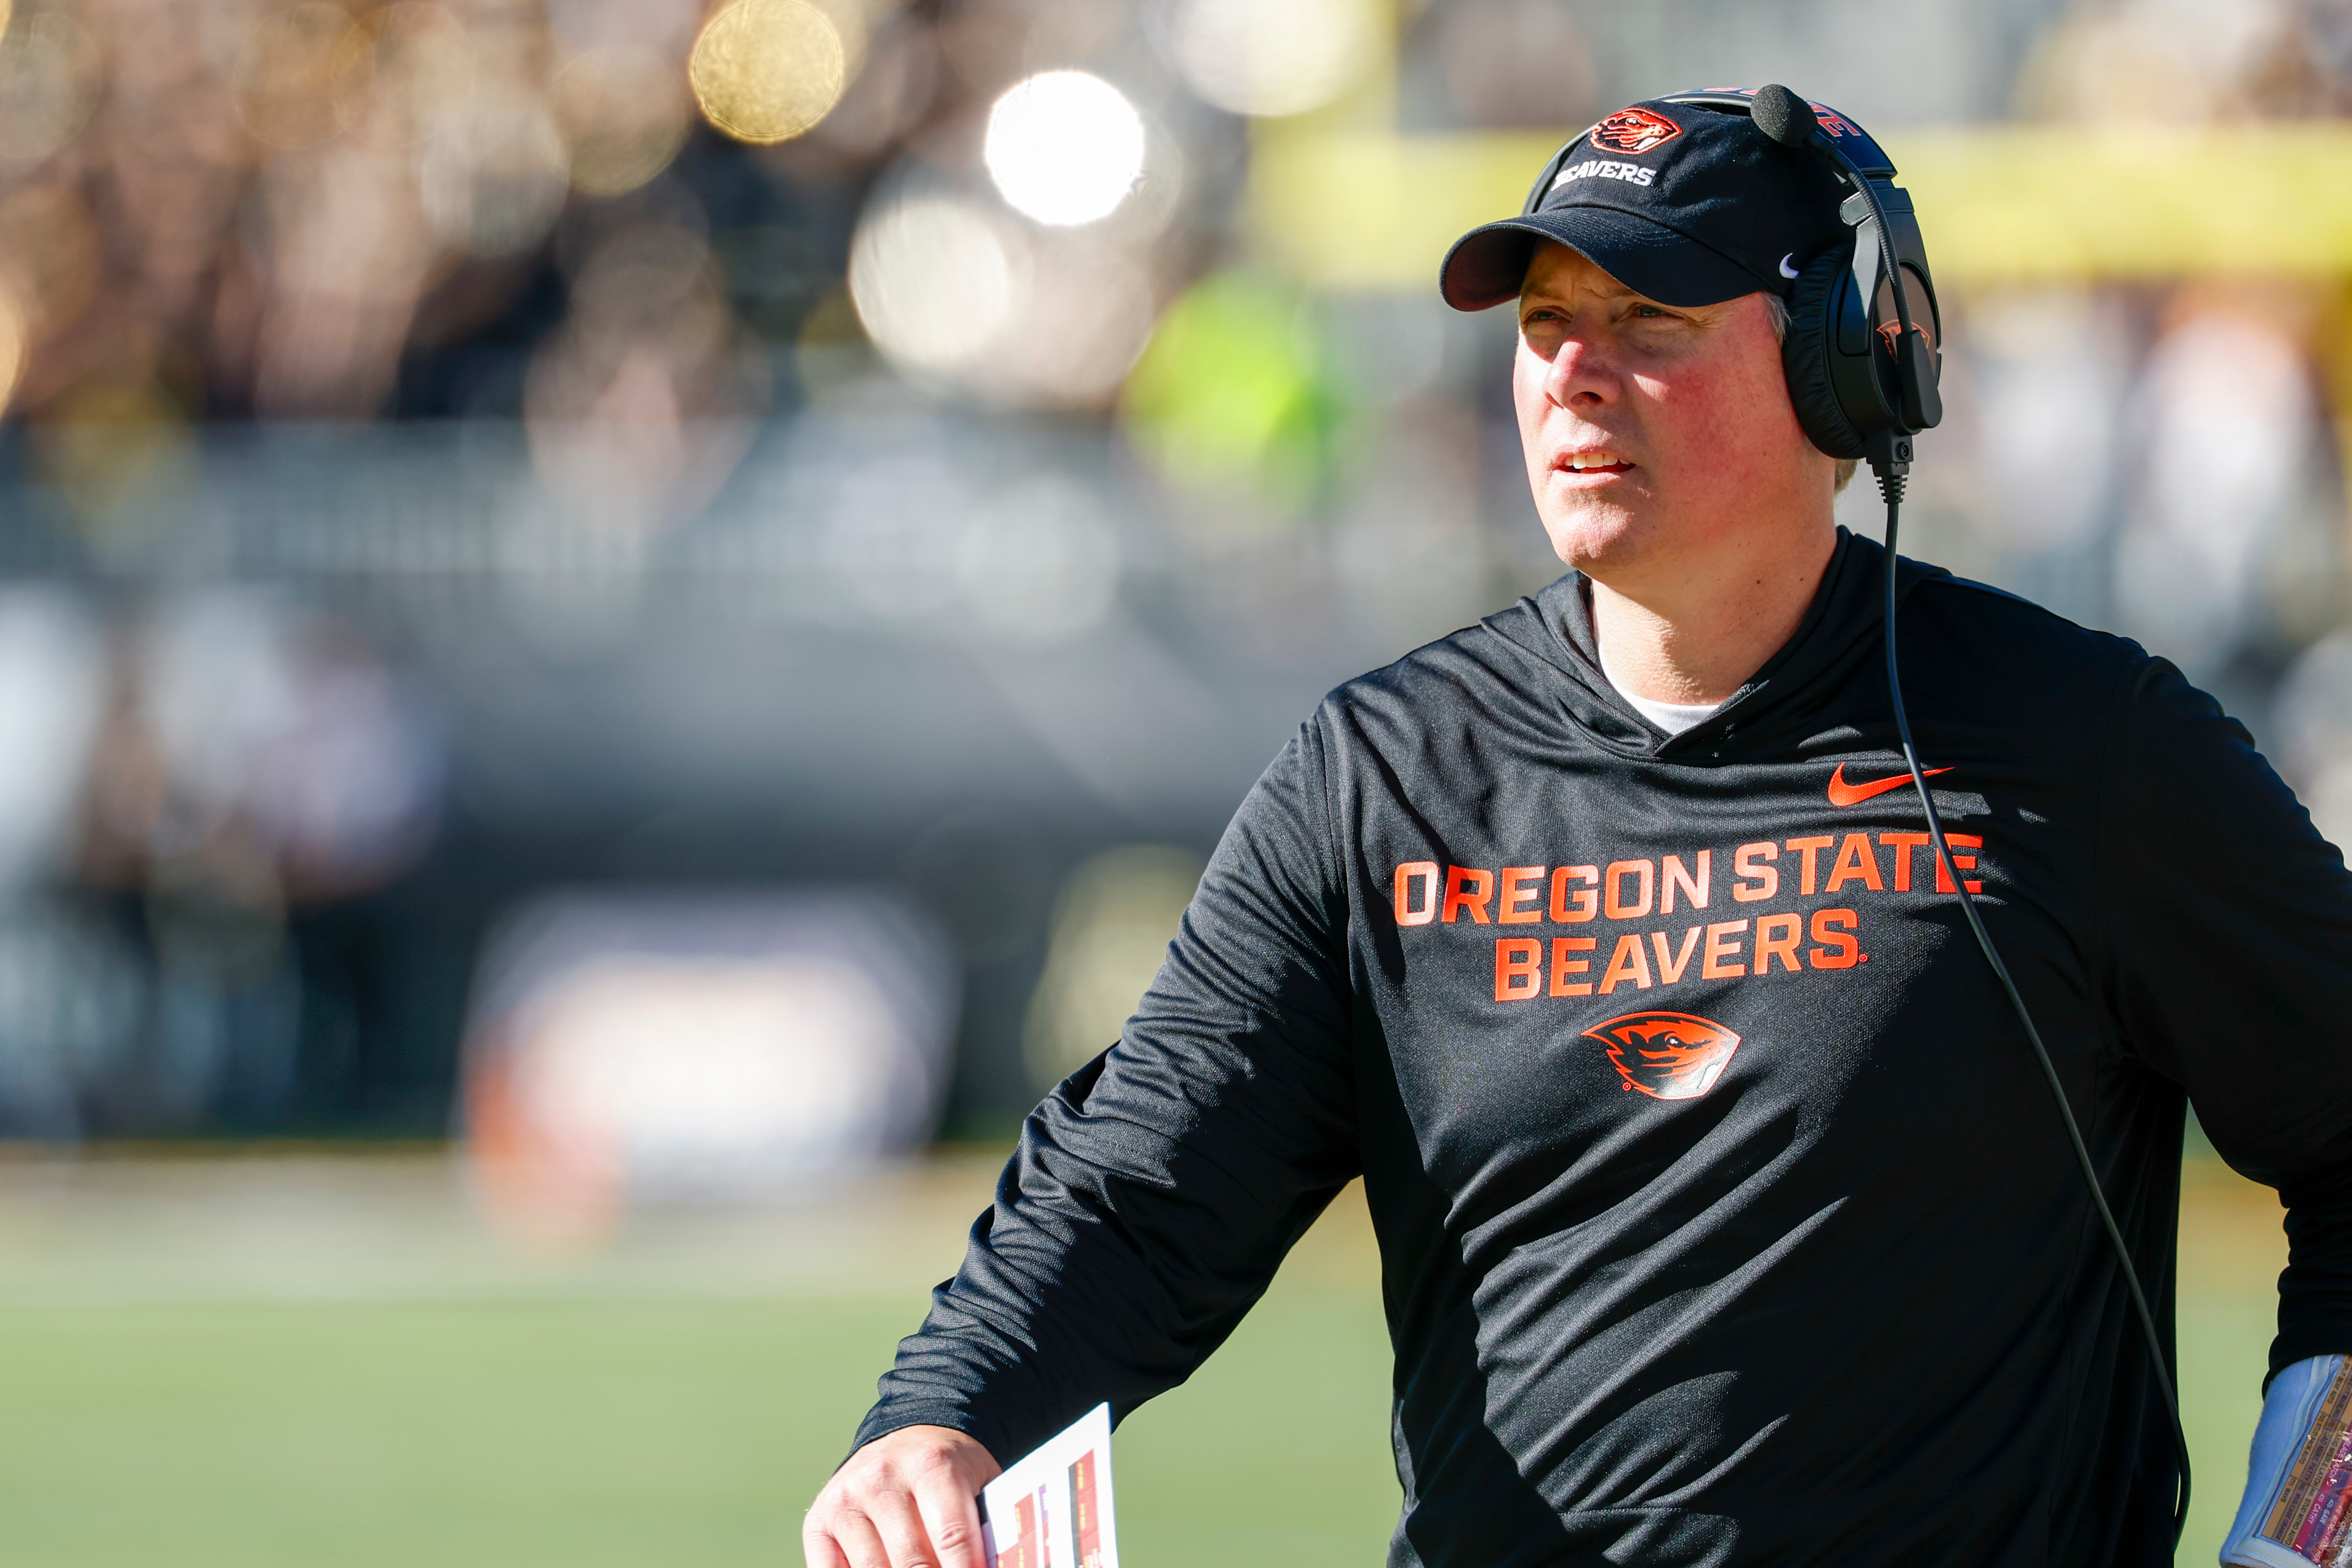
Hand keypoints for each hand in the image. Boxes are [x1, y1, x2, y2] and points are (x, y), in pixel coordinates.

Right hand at [804, 1424, 1001, 1567]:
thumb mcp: (978, 1484)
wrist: (905, 1438)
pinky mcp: (818, 1520)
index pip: (952, 1536)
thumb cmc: (950, 1471)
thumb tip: (990, 1566)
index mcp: (931, 1464)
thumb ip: (982, 1528)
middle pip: (912, 1562)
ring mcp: (845, 1498)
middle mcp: (882, 1477)